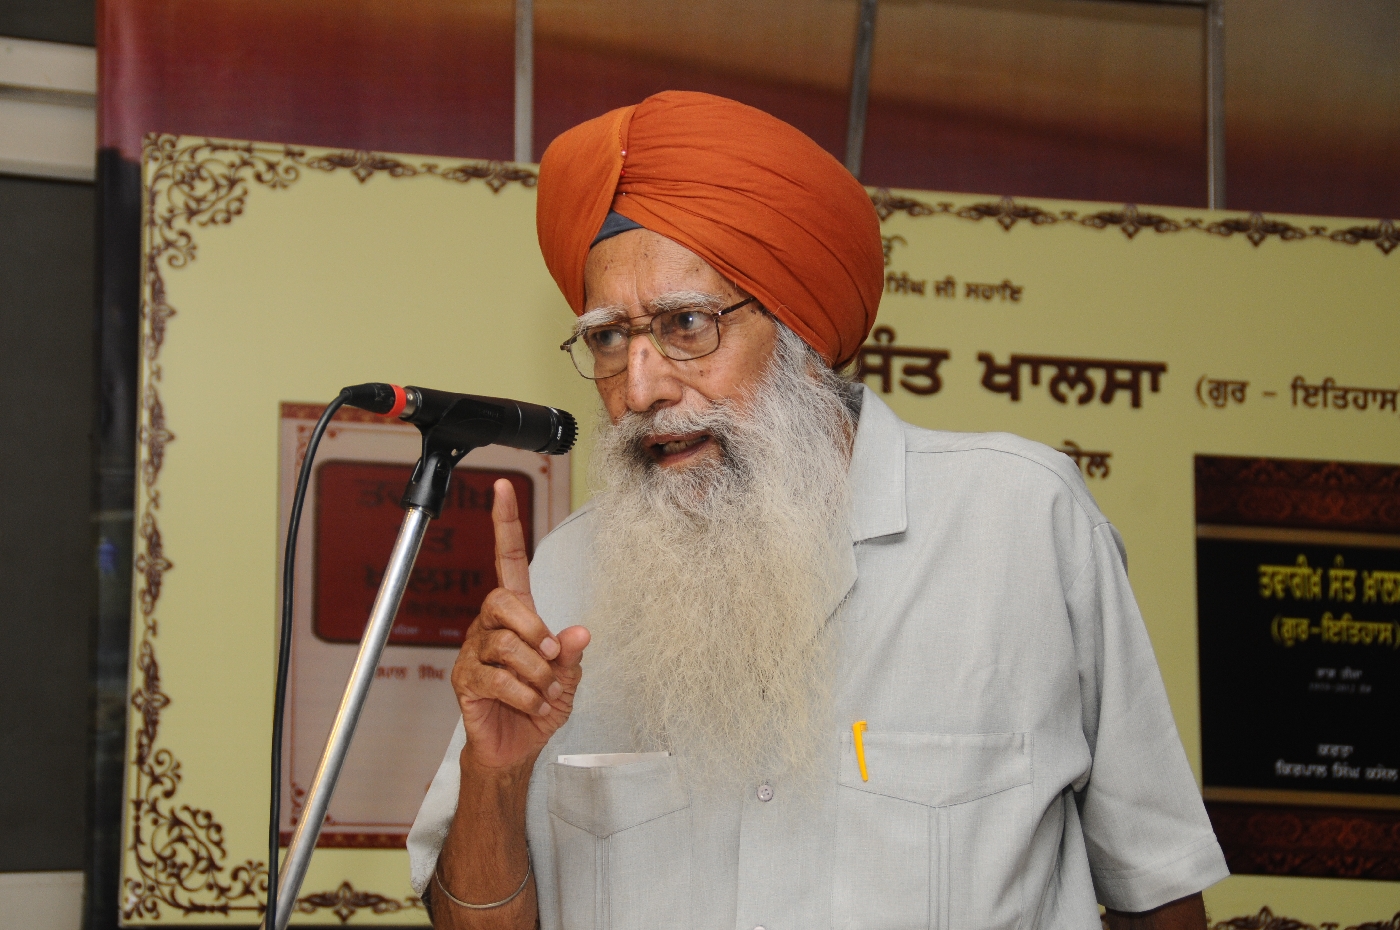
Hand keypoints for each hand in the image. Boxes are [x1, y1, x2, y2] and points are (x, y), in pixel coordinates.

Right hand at [450, 479, 588, 772]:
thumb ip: (572, 654)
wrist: (516, 747)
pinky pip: (498, 679)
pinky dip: (526, 696)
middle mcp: (490, 626)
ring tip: (544, 693)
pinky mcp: (465, 680)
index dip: (505, 524)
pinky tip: (532, 705)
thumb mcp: (568, 678)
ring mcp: (474, 652)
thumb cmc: (539, 705)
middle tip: (553, 660)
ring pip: (507, 646)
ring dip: (538, 675)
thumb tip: (579, 632)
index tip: (502, 487)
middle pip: (503, 602)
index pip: (507, 559)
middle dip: (536, 631)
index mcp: (517, 614)